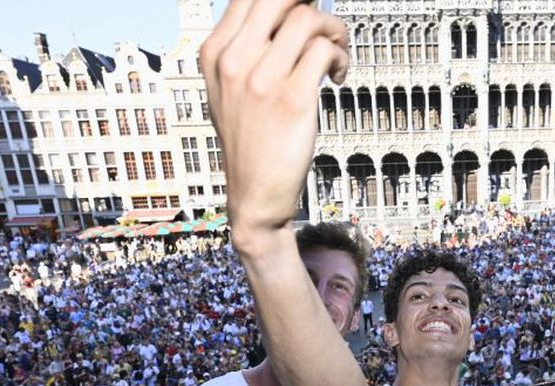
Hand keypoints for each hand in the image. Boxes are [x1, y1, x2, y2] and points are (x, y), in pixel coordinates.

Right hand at [200, 0, 349, 248]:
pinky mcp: (292, 100)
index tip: (304, 8)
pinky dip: (341, 57)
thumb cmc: (250, 141)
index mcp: (214, 52)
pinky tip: (339, 76)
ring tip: (337, 51)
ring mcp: (261, 80)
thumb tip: (289, 10)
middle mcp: (233, 61)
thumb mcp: (229, 89)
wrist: (255, 196)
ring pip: (306, 18)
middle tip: (324, 26)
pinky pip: (324, 51)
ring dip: (333, 28)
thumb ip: (247, 48)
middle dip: (311, 3)